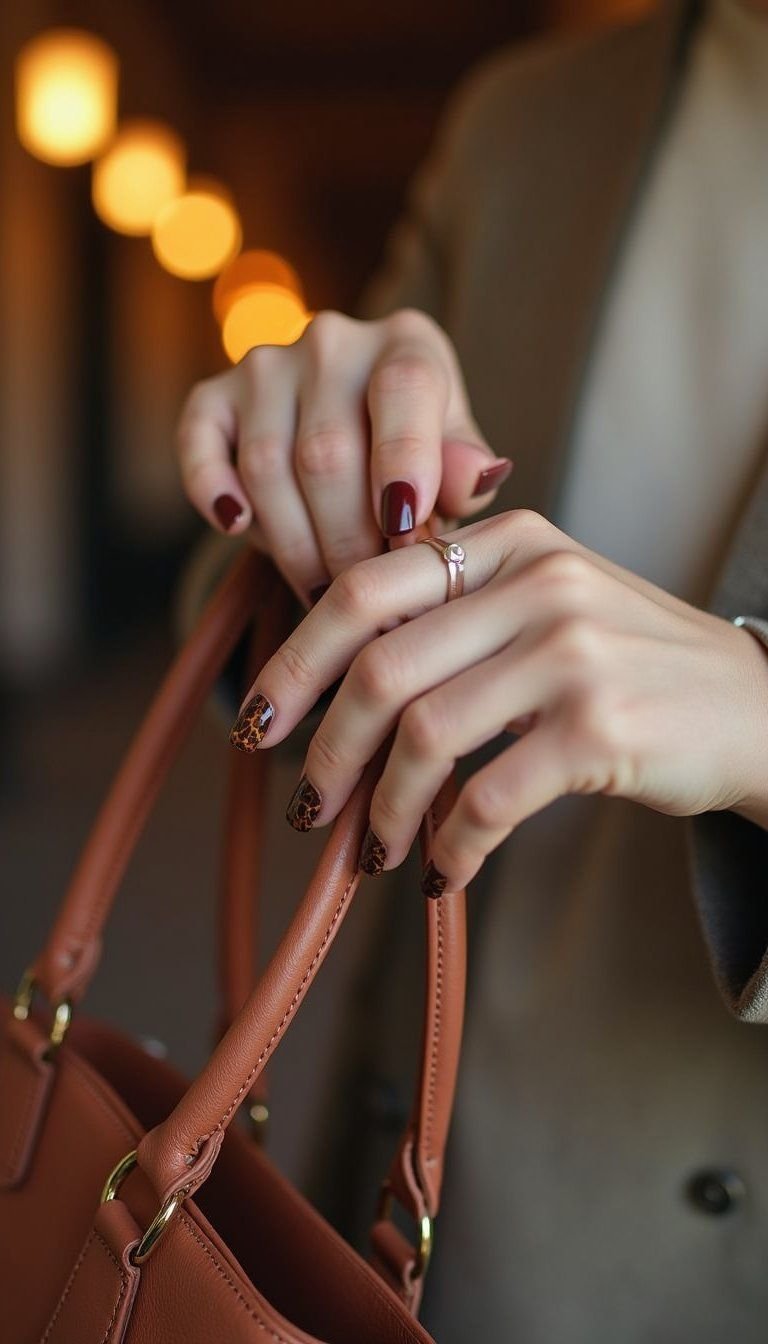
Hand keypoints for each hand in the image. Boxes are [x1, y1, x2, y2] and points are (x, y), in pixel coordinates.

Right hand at [176, 309, 510, 604]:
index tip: (404, 533)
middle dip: (347, 539)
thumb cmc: (419, 463)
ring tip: (323, 596)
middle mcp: (333, 340)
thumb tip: (476, 478)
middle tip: (365, 598)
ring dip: (292, 543)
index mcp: (408, 344)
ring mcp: (266, 365)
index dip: (404, 461)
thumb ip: (465, 473)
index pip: (404, 387)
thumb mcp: (456, 466)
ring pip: (267, 464)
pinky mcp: (213, 397)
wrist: (358, 440)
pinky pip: (199, 444)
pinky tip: (236, 528)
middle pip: (328, 449)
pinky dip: (211, 488)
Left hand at [229, 510, 767, 892]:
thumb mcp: (552, 601)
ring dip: (381, 810)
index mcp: (511, 542)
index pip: (366, 587)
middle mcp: (538, 583)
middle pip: (380, 668)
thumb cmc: (635, 663)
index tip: (257, 721)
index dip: (295, 659)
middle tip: (308, 808)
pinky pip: (486, 799)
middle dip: (324, 750)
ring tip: (373, 850)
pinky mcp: (600, 730)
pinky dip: (450, 848)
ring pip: (424, 738)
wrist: (758, 706)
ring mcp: (572, 653)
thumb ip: (458, 614)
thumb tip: (336, 683)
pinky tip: (441, 873)